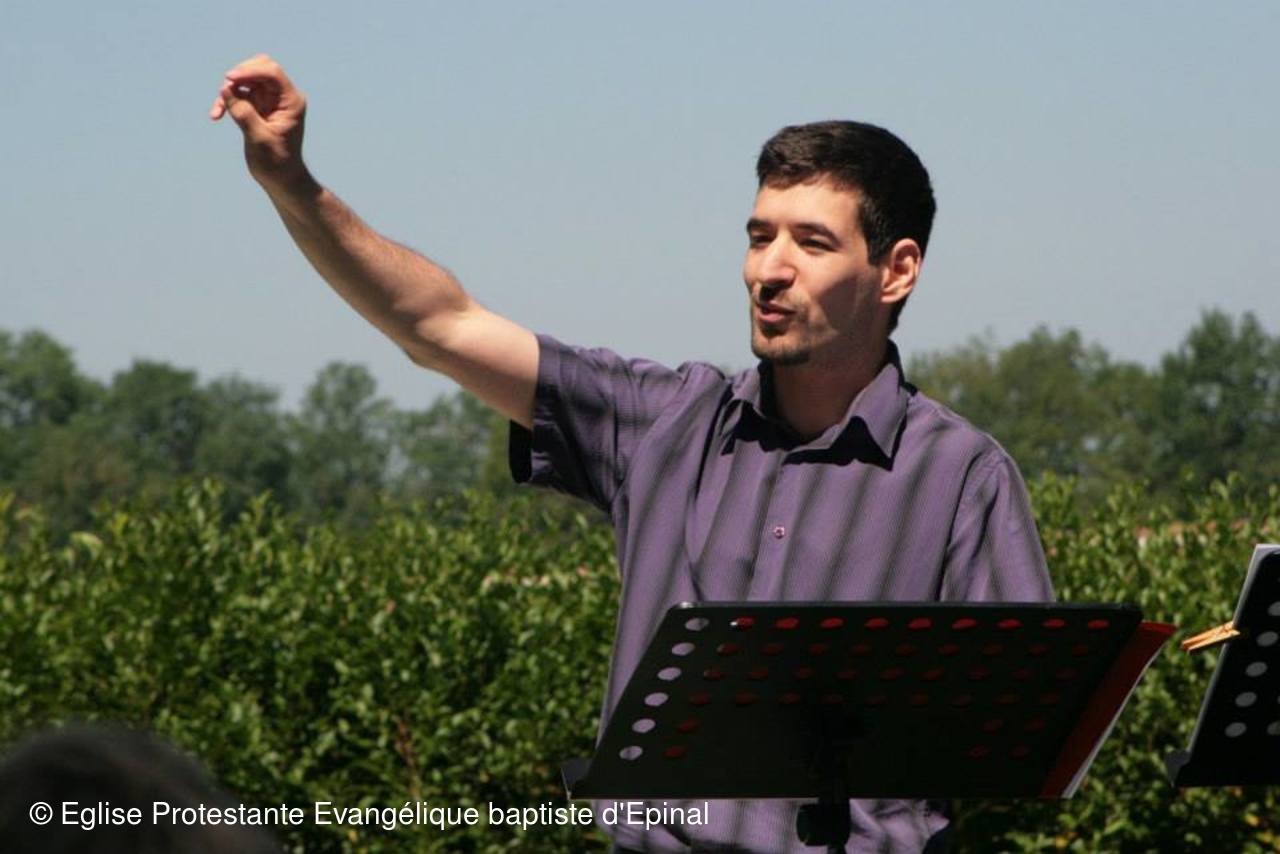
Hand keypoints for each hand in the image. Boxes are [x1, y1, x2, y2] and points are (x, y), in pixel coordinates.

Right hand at [210, 54, 309, 191]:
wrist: (281, 180)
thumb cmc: (276, 163)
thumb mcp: (259, 138)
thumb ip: (243, 113)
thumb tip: (225, 89)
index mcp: (291, 101)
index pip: (272, 73)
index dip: (250, 71)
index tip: (230, 79)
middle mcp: (282, 97)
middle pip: (260, 68)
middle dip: (240, 76)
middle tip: (225, 90)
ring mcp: (269, 100)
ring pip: (246, 79)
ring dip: (229, 90)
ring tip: (218, 111)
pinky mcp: (257, 107)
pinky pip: (239, 94)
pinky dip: (227, 101)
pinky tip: (216, 115)